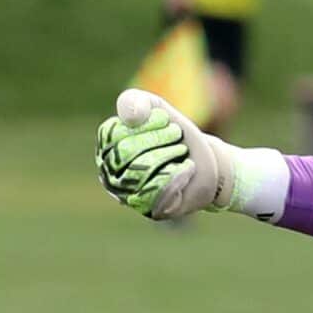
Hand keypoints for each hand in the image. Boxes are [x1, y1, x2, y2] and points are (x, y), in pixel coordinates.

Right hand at [95, 89, 229, 219]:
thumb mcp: (156, 108)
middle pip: (127, 152)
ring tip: (181, 153)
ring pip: (144, 169)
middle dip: (159, 138)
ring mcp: (131, 197)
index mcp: (106, 152)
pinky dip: (180, 173)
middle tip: (176, 138)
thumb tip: (129, 117)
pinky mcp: (154, 211)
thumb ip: (135, 101)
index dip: (145, 125)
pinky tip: (187, 170)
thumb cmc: (176, 136)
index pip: (115, 134)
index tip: (166, 122)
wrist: (205, 161)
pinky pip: (161, 189)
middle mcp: (111, 178)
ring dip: (170, 154)